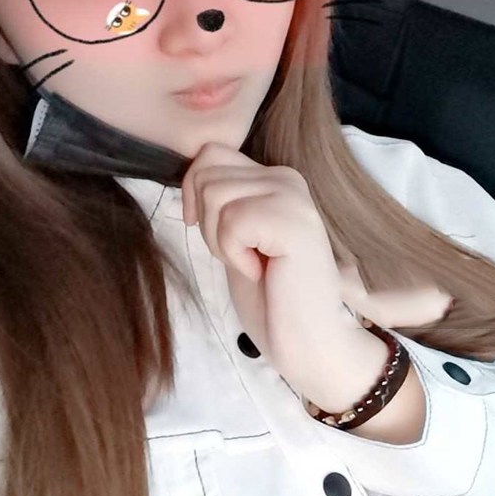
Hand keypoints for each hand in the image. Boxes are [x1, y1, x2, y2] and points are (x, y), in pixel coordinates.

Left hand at [181, 142, 451, 393]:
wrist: (307, 341)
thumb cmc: (269, 297)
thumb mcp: (233, 237)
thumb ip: (219, 199)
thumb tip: (187, 175)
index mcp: (272, 177)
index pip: (210, 154)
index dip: (193, 192)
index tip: (212, 233)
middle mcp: (286, 177)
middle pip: (206, 172)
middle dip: (206, 222)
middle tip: (242, 255)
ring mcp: (293, 196)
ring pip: (215, 194)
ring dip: (221, 241)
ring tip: (253, 263)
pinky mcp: (294, 221)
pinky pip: (232, 221)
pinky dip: (234, 254)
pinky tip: (261, 270)